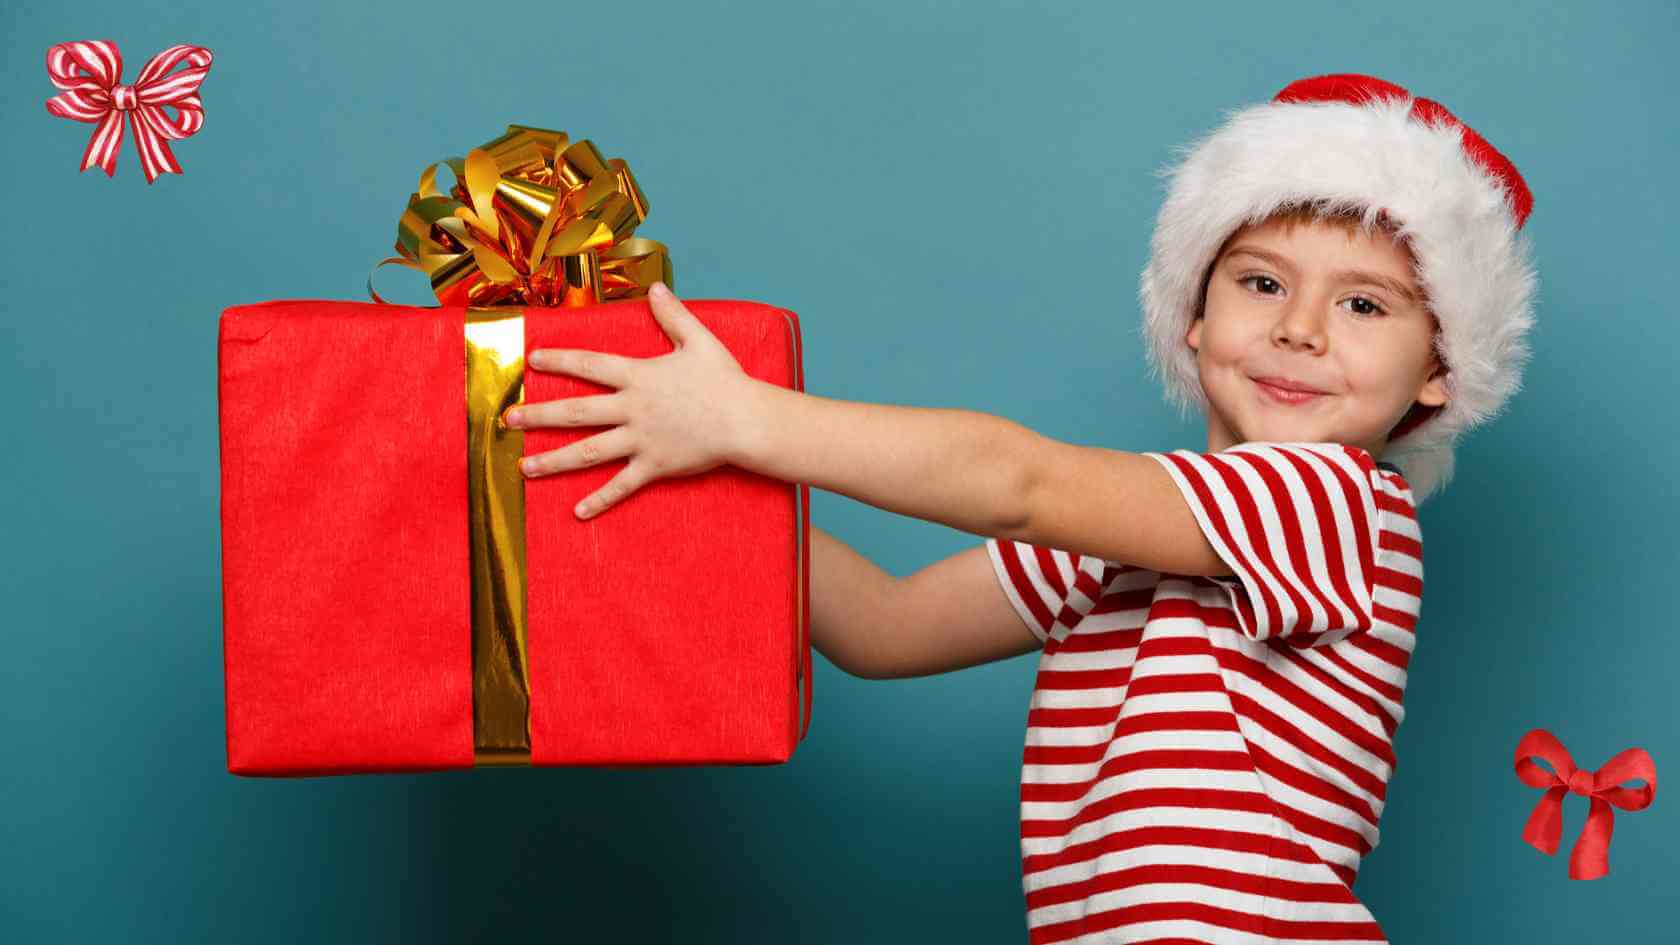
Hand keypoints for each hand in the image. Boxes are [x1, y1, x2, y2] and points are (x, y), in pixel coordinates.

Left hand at [506, 282, 756, 518]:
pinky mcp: (655, 465)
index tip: (531, 360)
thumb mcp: (699, 340)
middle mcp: (632, 409)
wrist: (745, 420)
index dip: (559, 361)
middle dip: (539, 415)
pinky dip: (600, 499)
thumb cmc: (725, 380)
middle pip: (576, 413)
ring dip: (554, 460)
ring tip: (525, 468)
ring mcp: (641, 440)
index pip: (589, 366)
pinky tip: (578, 511)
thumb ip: (673, 315)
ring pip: (589, 452)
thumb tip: (655, 288)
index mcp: (639, 376)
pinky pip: (622, 486)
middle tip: (508, 421)